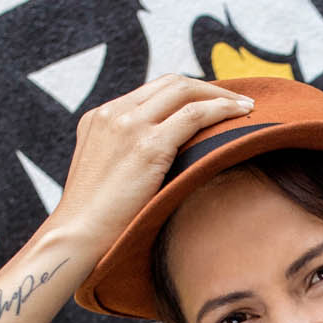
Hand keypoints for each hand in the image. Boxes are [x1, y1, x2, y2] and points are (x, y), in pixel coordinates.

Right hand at [52, 74, 255, 261]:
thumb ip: (125, 157)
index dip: (188, 93)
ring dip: (221, 97)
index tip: (212, 105)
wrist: (76, 238)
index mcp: (99, 117)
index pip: (151, 91)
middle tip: (236, 103)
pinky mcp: (147, 145)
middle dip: (208, 89)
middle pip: (171, 84)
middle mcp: (113, 113)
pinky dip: (222, 110)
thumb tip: (161, 163)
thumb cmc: (94, 221)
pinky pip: (195, 115)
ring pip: (185, 92)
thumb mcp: (104, 175)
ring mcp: (129, 125)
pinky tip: (242, 117)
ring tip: (246, 108)